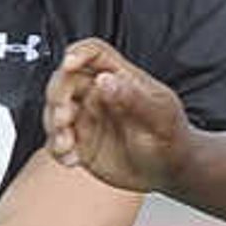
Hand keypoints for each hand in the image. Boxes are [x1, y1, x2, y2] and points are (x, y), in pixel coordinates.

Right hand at [41, 36, 188, 192]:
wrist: (171, 173)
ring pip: (55, 110)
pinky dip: (57, 149)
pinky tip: (72, 160)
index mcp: (121, 79)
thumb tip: (104, 79)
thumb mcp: (159, 118)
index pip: (94, 53)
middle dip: (57, 96)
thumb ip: (133, 98)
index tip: (68, 65)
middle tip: (64, 118)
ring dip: (53, 125)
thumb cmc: (172, 139)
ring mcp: (88, 118)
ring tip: (67, 145)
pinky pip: (56, 140)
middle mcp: (100, 94)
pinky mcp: (81, 142)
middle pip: (65, 80)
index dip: (78, 53)